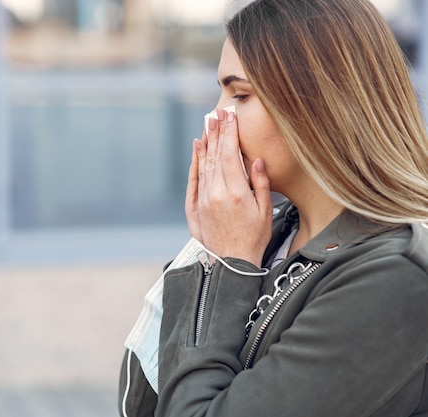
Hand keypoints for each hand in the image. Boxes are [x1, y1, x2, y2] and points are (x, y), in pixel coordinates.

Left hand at [186, 109, 271, 266]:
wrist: (231, 262)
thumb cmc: (253, 238)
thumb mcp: (265, 211)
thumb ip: (261, 183)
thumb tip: (257, 160)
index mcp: (236, 192)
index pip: (229, 154)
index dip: (230, 133)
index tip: (230, 115)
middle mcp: (216, 192)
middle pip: (215, 155)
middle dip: (217, 131)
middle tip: (218, 112)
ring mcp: (204, 198)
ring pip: (203, 163)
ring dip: (206, 141)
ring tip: (208, 123)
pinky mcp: (197, 205)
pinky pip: (194, 178)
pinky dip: (195, 161)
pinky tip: (197, 147)